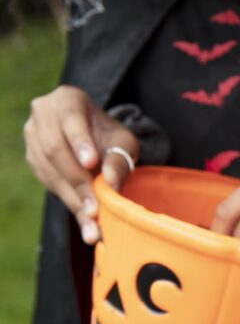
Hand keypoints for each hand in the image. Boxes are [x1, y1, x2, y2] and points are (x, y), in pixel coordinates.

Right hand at [24, 85, 139, 243]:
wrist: (95, 139)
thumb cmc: (111, 136)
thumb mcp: (124, 142)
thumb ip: (119, 159)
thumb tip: (111, 185)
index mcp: (68, 100)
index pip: (71, 119)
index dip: (80, 142)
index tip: (91, 163)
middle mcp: (44, 114)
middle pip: (55, 149)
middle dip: (78, 182)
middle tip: (96, 208)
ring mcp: (32, 136)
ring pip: (49, 169)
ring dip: (72, 198)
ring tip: (93, 224)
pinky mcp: (32, 159)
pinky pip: (48, 182)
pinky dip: (68, 201)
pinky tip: (85, 220)